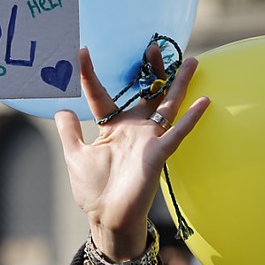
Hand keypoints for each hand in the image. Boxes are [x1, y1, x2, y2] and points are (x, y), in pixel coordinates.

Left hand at [55, 46, 208, 261]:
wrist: (106, 218)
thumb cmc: (93, 189)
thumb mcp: (75, 155)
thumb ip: (69, 132)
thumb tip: (60, 109)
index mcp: (112, 128)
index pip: (102, 95)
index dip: (91, 74)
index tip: (82, 51)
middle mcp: (133, 129)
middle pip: (145, 93)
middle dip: (151, 71)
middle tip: (153, 46)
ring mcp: (148, 141)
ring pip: (166, 106)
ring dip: (177, 84)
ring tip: (190, 60)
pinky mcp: (158, 155)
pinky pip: (176, 135)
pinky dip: (190, 120)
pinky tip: (204, 102)